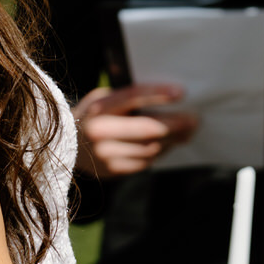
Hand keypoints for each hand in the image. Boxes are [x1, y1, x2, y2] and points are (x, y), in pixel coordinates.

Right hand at [74, 84, 198, 177]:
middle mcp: (100, 132)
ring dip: (174, 139)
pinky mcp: (114, 171)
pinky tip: (170, 143)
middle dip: (176, 123)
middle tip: (195, 119)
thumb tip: (169, 98)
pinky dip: (162, 151)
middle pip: (149, 128)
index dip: (158, 93)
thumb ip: (128, 98)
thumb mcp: (104, 99)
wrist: (68, 146)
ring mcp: (106, 154)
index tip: (181, 93)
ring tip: (187, 131)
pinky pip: (147, 161)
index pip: (132, 97)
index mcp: (99, 108)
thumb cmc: (96, 116)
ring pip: (152, 147)